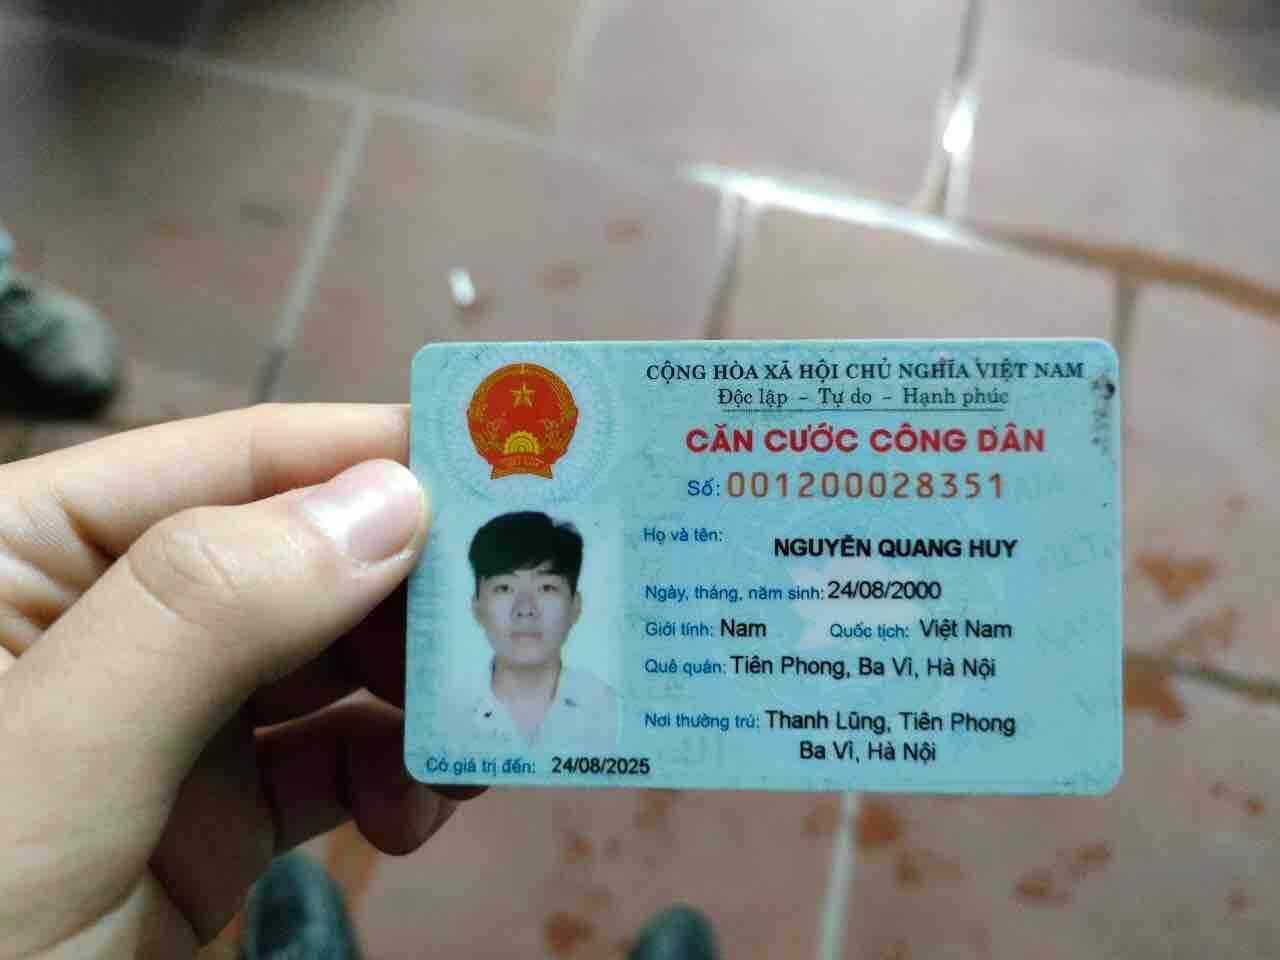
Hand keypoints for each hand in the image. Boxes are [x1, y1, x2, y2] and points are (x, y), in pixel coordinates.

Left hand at [0, 404, 470, 957]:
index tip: (516, 465)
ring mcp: (161, 723)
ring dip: (414, 697)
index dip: (375, 450)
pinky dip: (391, 775)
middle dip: (412, 596)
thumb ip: (206, 612)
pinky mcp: (206, 817)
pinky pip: (327, 764)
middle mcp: (106, 620)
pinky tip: (421, 811)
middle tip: (514, 631)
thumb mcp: (50, 763)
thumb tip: (392, 498)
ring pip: (329, 664)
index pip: (230, 462)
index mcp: (26, 549)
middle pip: (300, 560)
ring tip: (476, 741)